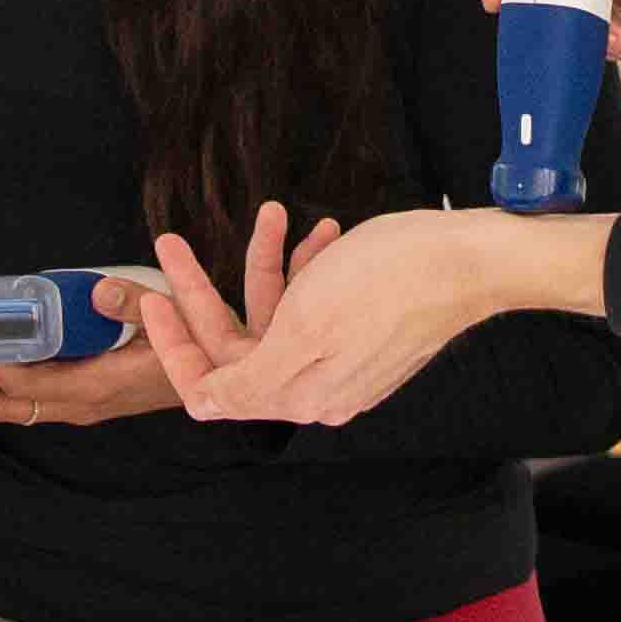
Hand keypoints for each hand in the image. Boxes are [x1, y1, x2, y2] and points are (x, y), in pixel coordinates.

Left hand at [0, 215, 329, 431]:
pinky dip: (10, 391)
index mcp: (95, 388)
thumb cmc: (194, 344)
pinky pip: (39, 400)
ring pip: (24, 407)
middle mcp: (84, 404)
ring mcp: (86, 405)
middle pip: (13, 409)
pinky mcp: (90, 397)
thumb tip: (98, 290)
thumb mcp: (169, 317)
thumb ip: (134, 302)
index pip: (26, 387)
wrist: (222, 373)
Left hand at [129, 206, 525, 429]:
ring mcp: (343, 363)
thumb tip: (202, 404)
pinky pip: (314, 305)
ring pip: (276, 315)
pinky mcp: (363, 337)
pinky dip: (308, 269)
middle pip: (236, 345)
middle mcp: (317, 388)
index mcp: (296, 393)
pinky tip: (323, 233)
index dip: (173, 345)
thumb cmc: (387, 282)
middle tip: (174, 241)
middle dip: (205, 291)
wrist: (468, 260)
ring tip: (273, 217)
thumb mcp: (302, 323)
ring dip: (266, 266)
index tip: (152, 300)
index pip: (209, 388)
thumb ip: (246, 376)